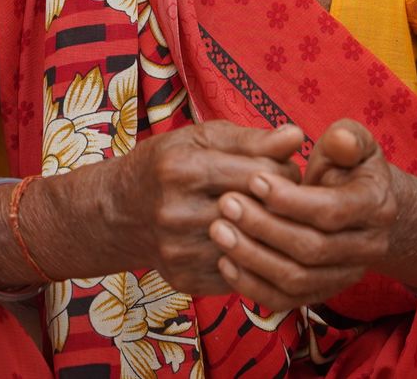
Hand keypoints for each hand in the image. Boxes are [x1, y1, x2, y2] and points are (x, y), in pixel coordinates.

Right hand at [106, 120, 304, 297]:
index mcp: (183, 170)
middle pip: (261, 210)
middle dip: (283, 201)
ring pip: (255, 246)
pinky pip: (242, 273)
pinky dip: (254, 258)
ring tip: (268, 216)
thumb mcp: (202, 138)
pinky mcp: (186, 280)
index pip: (263, 173)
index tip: (283, 167)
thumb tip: (296, 136)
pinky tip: (250, 242)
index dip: (284, 168)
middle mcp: (178, 213)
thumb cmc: (167, 165)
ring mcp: (181, 252)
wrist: (119, 213)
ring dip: (272, 232)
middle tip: (284, 195)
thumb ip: (251, 139)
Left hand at [208, 119, 401, 311]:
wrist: (360, 205)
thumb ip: (346, 138)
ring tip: (219, 230)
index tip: (253, 180)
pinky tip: (225, 262)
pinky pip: (286, 300)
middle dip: (264, 227)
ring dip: (253, 257)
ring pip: (297, 279)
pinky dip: (253, 285)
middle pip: (312, 248)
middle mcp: (368, 247)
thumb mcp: (353, 142)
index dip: (291, 198)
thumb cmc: (347, 165)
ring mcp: (345, 275)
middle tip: (226, 203)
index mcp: (376, 206)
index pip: (332, 211)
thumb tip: (340, 140)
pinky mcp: (322, 292)